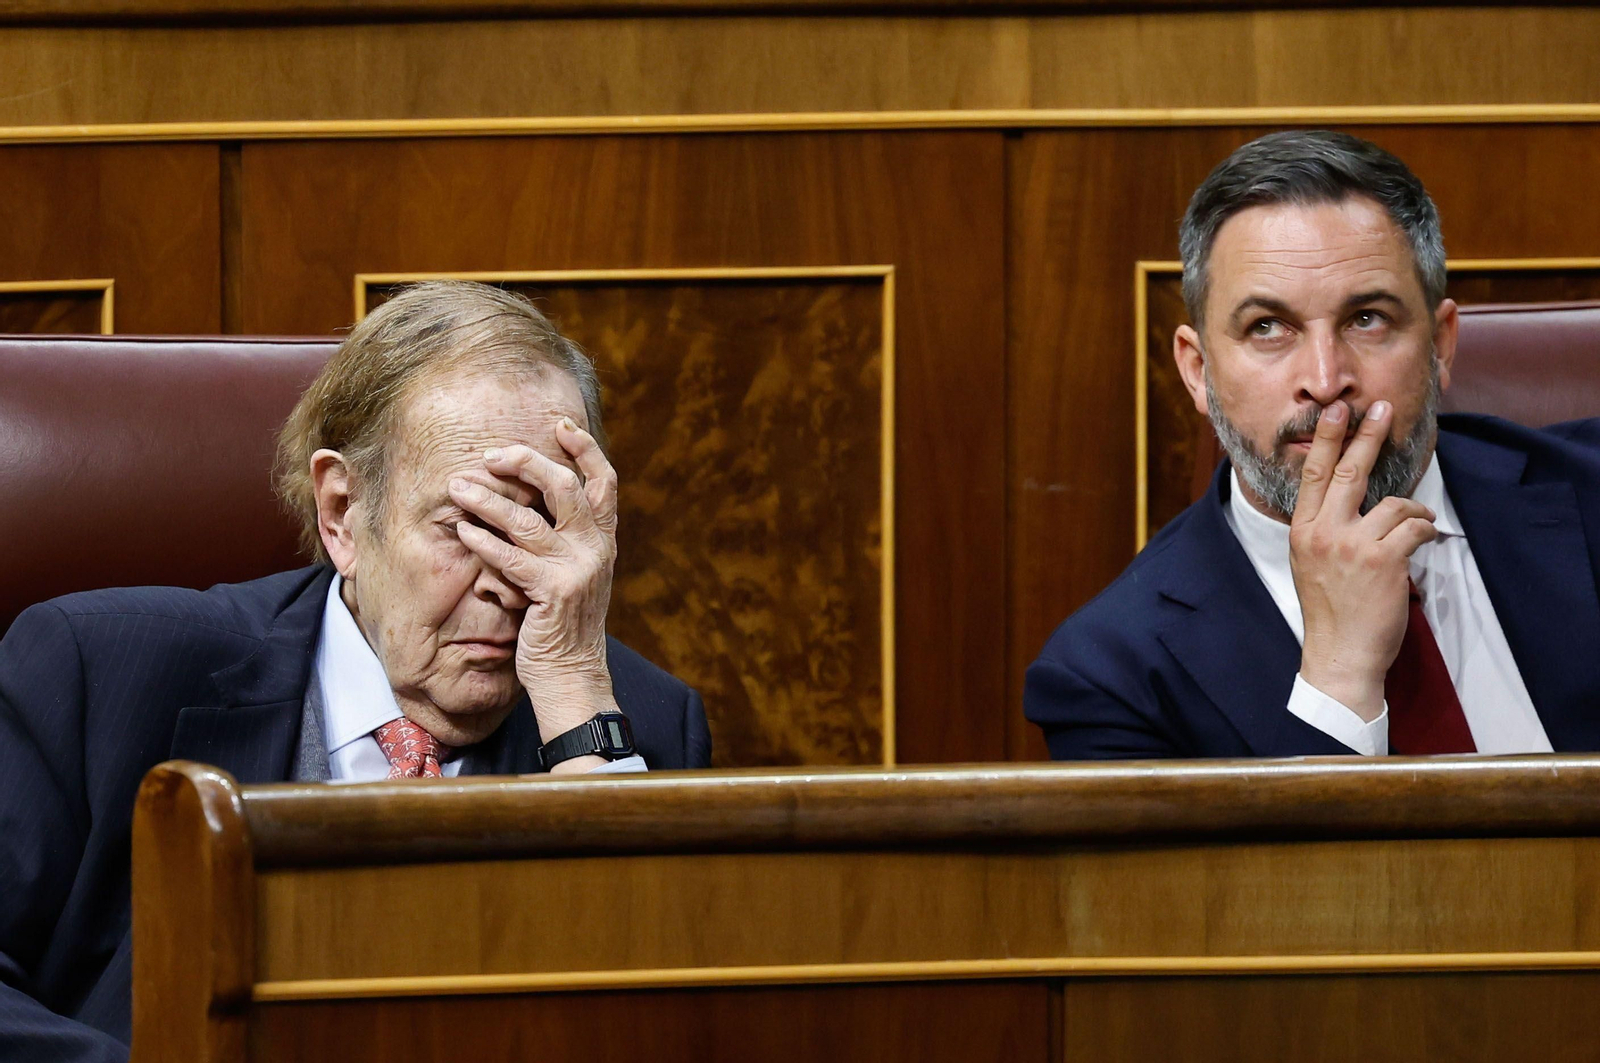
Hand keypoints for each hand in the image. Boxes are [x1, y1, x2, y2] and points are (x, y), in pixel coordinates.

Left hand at [448, 418, 621, 756]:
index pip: (604, 481)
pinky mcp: (553, 592)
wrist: (573, 676)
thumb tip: (536, 501)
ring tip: (456, 487)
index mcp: (604, 540)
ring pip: (527, 518)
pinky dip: (483, 540)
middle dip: (525, 463)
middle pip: (563, 485)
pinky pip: (511, 556)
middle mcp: (596, 549)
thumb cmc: (563, 624)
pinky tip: (462, 531)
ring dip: (487, 499)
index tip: (560, 424)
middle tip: (491, 455)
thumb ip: (566, 539)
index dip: (584, 448)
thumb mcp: (576, 575)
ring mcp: (577, 569)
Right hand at [1290, 400, 1436, 720]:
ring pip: (1394, 504)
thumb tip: (1347, 500)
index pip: (1314, 475)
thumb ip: (1323, 530)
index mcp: (1302, 532)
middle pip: (1349, 472)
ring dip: (1414, 512)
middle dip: (1367, 436)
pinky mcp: (1383, 561)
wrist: (1340, 655)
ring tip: (1418, 525)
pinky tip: (1425, 541)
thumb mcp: (1310, 564)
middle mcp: (1323, 533)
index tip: (1337, 412)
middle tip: (1381, 409)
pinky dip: (1426, 531)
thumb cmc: (1330, 612)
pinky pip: (1414, 528)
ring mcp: (1352, 546)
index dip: (1327, 439)